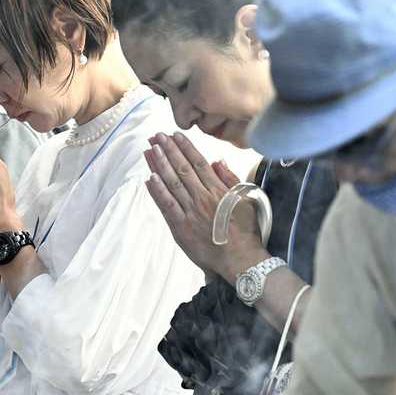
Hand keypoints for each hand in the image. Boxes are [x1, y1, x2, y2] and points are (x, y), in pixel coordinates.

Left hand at [144, 132, 266, 281]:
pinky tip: (149, 178)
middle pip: (181, 168)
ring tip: (149, 150)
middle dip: (168, 150)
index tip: (174, 135)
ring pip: (171, 184)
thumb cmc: (246, 231)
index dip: (184, 147)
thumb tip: (217, 161)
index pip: (198, 162)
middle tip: (156, 136)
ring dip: (159, 165)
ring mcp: (189, 212)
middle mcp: (201, 197)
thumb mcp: (246, 200)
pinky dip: (157, 192)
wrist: (240, 259)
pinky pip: (166, 206)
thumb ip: (231, 180)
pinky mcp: (180, 227)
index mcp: (217, 190)